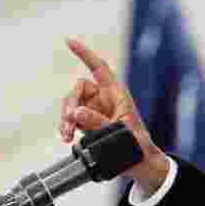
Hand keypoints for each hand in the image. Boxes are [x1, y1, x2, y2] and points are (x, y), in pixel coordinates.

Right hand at [60, 37, 168, 194]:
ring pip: (71, 106)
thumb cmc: (136, 144)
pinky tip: (66, 137)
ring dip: (65, 119)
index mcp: (116, 94)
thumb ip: (97, 122)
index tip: (69, 41)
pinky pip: (70, 120)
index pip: (100, 69)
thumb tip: (75, 113)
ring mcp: (94, 111)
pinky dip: (66, 127)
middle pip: (79, 90)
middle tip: (68, 121)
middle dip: (69, 103)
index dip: (85, 54)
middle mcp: (103, 99)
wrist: (139, 164)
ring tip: (66, 135)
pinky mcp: (87, 124)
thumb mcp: (119, 132)